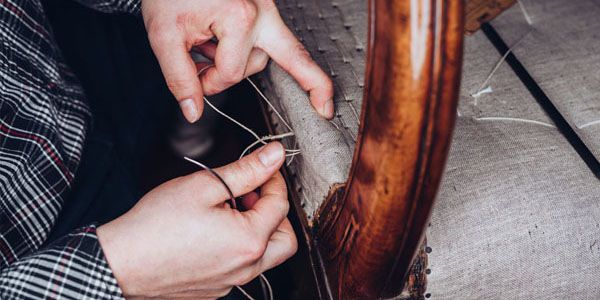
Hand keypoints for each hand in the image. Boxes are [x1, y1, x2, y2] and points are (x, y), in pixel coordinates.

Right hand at [97, 142, 296, 298]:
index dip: (274, 180)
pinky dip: (238, 247)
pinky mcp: (215, 290)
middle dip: (275, 212)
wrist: (121, 263)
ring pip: (265, 256)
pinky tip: (212, 232)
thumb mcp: (205, 185)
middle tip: (251, 194)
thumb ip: (247, 170)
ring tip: (228, 211)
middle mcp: (246, 268)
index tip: (261, 168)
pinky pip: (241, 268)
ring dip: (258, 230)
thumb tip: (274, 155)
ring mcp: (231, 283)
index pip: (280, 205)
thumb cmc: (157, 224)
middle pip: (285, 239)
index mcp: (249, 241)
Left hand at [141, 0, 333, 122]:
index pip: (232, 73)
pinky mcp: (262, 6)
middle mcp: (263, 11)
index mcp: (241, 18)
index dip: (209, 84)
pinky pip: (267, 37)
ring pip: (265, 53)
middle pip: (280, 60)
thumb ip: (180, 78)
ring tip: (207, 49)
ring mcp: (266, 7)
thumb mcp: (164, 35)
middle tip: (321, 107)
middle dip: (291, 81)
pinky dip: (249, 50)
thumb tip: (193, 111)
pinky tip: (223, 48)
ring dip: (239, 62)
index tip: (193, 79)